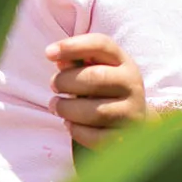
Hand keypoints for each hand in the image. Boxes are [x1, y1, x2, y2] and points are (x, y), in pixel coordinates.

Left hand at [45, 33, 146, 148]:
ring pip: (95, 111)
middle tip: (53, 85)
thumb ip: (75, 61)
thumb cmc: (104, 88)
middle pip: (96, 78)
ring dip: (67, 108)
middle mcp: (132, 84)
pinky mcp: (125, 137)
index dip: (72, 46)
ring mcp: (132, 112)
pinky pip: (96, 136)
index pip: (101, 44)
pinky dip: (76, 130)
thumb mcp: (94, 68)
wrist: (134, 119)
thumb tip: (56, 57)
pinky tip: (69, 123)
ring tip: (56, 106)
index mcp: (123, 62)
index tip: (48, 53)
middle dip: (65, 81)